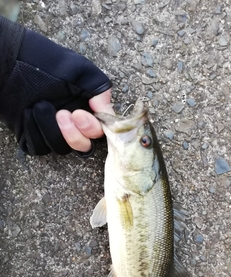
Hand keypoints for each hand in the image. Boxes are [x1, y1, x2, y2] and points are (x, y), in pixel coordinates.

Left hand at [0, 15, 111, 155]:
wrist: (7, 63)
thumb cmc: (42, 61)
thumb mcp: (79, 69)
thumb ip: (100, 90)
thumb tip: (107, 113)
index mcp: (86, 107)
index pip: (99, 131)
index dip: (91, 129)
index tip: (78, 114)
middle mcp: (72, 122)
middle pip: (83, 146)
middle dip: (73, 135)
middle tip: (61, 115)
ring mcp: (52, 131)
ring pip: (60, 148)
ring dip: (50, 129)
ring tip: (39, 106)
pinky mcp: (33, 136)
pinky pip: (39, 147)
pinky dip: (34, 132)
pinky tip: (28, 113)